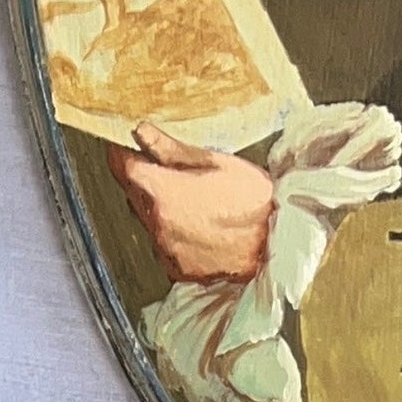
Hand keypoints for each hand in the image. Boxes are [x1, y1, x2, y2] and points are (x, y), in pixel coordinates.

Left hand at [107, 123, 274, 284]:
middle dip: (146, 180)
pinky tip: (201, 227)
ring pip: (148, 221)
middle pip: (134, 194)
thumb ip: (171, 149)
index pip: (123, 167)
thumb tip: (141, 132)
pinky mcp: (176, 269)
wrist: (278, 245)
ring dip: (160, 208)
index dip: (124, 153)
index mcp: (164, 191)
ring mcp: (166, 250)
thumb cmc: (254, 200)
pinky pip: (163, 244)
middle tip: (176, 172)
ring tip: (197, 203)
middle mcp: (157, 224)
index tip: (132, 147)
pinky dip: (173, 234)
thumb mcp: (216, 162)